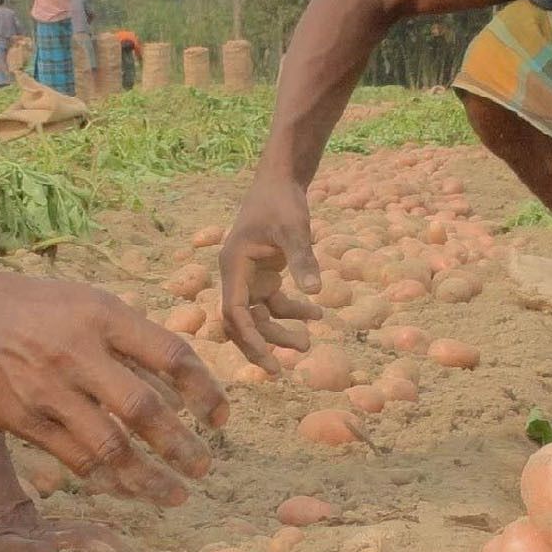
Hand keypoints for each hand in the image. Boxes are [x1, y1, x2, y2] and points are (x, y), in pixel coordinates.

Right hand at [0, 271, 226, 506]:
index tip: (221, 418)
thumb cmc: (34, 308)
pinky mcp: (23, 418)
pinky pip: (76, 459)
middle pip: (145, 410)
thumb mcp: (86, 303)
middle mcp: (78, 352)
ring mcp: (49, 389)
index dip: (204, 390)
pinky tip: (128, 490)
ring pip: (111, 446)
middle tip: (205, 467)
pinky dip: (108, 479)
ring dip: (149, 477)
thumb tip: (179, 390)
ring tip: (175, 494)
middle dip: (182, 446)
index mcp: (103, 315)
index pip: (171, 355)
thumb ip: (130, 341)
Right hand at [217, 179, 322, 365]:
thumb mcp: (294, 229)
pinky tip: (318, 314)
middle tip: (281, 370)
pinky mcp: (264, 276)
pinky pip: (274, 303)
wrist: (280, 181)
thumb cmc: (281, 202)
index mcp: (233, 265)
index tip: (268, 361)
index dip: (249, 338)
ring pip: (259, 316)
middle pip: (242, 321)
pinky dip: (293, 311)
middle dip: (261, 345)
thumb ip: (303, 259)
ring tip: (307, 343)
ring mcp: (249, 277)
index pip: (234, 311)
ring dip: (280, 331)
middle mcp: (236, 275)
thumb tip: (317, 292)